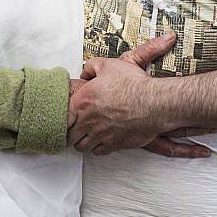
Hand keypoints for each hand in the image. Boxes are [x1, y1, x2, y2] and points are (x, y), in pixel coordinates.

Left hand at [69, 34, 209, 157]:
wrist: (154, 102)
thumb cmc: (133, 84)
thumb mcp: (108, 65)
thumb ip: (91, 67)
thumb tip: (84, 73)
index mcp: (82, 102)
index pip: (62, 117)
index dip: (63, 118)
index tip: (67, 118)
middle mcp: (88, 121)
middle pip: (70, 135)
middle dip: (71, 132)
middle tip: (74, 129)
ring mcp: (100, 135)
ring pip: (82, 146)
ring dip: (83, 141)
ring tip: (86, 137)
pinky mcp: (114, 144)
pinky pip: (98, 152)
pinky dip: (98, 148)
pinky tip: (101, 141)